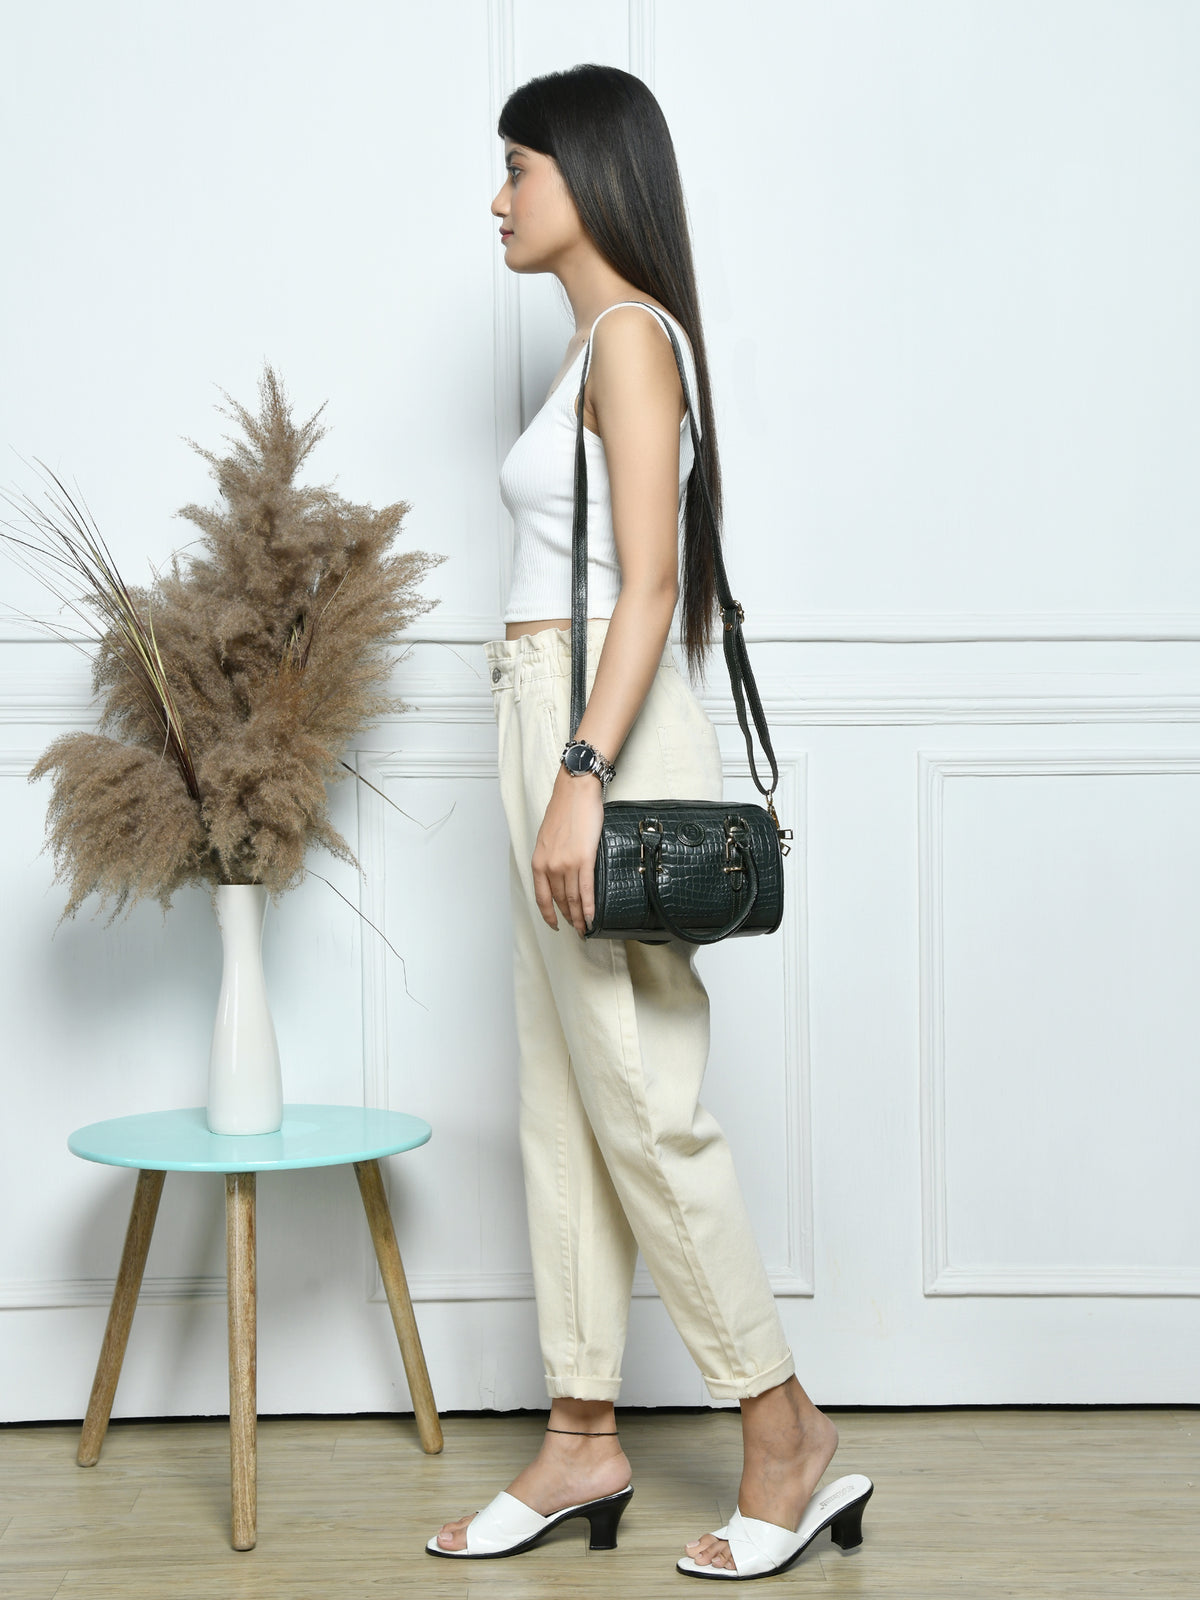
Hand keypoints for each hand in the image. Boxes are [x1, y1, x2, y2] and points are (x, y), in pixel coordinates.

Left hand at [531, 766, 604, 935]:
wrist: (575, 792)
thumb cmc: (564, 810)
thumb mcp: (547, 838)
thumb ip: (550, 858)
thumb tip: (558, 873)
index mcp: (538, 861)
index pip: (542, 897)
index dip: (548, 915)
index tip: (555, 925)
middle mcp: (550, 866)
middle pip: (559, 900)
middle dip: (568, 917)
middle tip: (577, 928)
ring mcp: (566, 864)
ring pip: (573, 899)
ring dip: (579, 917)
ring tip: (586, 927)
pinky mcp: (584, 859)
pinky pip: (586, 890)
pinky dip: (588, 907)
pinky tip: (592, 916)